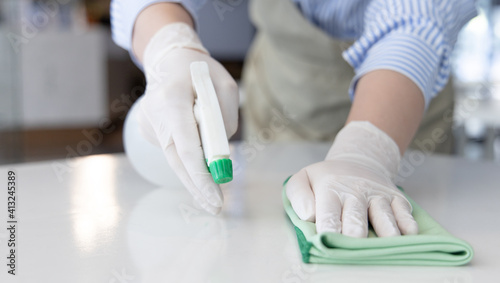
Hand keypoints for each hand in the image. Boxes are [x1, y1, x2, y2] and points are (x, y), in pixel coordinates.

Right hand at [138, 23, 238, 214]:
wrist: (168, 61)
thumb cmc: (201, 72)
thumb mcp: (226, 87)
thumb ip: (225, 119)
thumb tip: (220, 153)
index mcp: (172, 99)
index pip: (186, 146)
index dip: (201, 175)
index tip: (216, 195)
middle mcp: (155, 115)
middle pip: (177, 161)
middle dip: (198, 186)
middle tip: (216, 207)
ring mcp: (148, 124)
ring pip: (176, 158)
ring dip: (195, 175)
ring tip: (212, 195)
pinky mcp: (149, 131)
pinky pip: (174, 149)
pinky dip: (188, 159)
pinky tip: (198, 155)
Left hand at [286, 121, 417, 236]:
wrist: (357, 160)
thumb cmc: (326, 179)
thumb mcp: (303, 179)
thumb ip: (298, 196)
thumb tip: (309, 216)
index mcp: (330, 189)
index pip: (328, 215)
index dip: (329, 230)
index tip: (328, 242)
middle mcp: (355, 191)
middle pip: (356, 219)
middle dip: (354, 235)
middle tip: (353, 245)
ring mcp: (377, 194)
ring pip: (383, 216)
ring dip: (385, 231)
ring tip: (387, 243)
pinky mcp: (395, 197)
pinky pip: (404, 211)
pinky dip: (407, 223)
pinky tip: (408, 233)